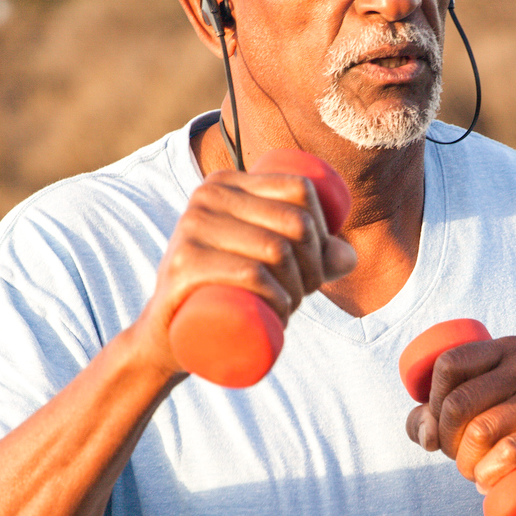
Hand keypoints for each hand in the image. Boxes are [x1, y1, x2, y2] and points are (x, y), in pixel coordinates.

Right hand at [135, 168, 356, 374]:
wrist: (167, 334)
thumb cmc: (226, 292)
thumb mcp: (265, 266)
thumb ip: (310, 257)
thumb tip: (348, 257)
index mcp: (226, 182)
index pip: (300, 190)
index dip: (323, 232)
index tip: (315, 268)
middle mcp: (206, 195)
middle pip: (294, 222)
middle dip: (316, 267)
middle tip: (303, 297)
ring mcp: (191, 228)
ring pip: (276, 249)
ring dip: (299, 289)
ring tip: (290, 309)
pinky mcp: (183, 265)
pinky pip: (250, 272)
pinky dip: (277, 296)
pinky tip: (281, 313)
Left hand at [405, 334, 515, 498]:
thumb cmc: (506, 436)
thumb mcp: (467, 416)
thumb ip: (428, 417)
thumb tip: (426, 434)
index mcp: (505, 348)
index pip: (448, 364)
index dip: (432, 402)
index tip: (441, 425)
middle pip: (458, 403)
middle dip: (446, 440)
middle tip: (459, 457)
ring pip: (479, 431)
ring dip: (466, 464)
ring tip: (476, 471)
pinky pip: (510, 451)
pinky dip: (489, 474)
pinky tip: (488, 482)